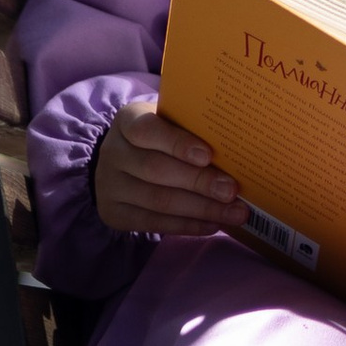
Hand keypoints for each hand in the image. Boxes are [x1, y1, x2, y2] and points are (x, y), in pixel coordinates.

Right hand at [94, 100, 240, 239]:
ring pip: (158, 200)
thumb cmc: (159, 138)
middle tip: (232, 191)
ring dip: (201, 209)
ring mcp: (110, 186)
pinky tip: (214, 224)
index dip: (178, 144)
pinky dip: (188, 225)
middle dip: (198, 182)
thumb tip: (235, 146)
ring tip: (235, 212)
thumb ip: (192, 129)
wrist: (121, 163)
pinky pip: (154, 223)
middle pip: (156, 169)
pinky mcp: (115, 214)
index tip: (208, 155)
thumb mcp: (168, 122)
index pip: (147, 130)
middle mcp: (113, 152)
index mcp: (127, 120)